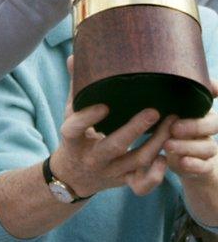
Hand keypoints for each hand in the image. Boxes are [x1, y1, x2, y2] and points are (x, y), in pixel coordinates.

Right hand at [51, 59, 172, 196]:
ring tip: (171, 123)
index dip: (87, 118)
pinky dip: (155, 174)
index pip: (74, 130)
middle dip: (135, 130)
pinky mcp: (122, 181)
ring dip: (156, 143)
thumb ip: (76, 89)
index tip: (104, 106)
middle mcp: (91, 158)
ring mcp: (109, 171)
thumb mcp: (69, 116)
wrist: (72, 177)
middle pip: (113, 146)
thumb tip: (73, 57)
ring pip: (135, 161)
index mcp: (73, 141)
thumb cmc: (75, 139)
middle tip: (154, 112)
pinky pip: (141, 184)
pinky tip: (166, 157)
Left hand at [164, 81, 217, 183]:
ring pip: (209, 147)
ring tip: (167, 145)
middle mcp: (207, 128)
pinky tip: (182, 162)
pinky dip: (194, 164)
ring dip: (188, 147)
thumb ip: (158, 102)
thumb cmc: (167, 131)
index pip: (210, 98)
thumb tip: (137, 78)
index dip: (214, 90)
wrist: (180, 162)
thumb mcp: (161, 115)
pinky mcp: (205, 167)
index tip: (213, 88)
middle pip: (214, 124)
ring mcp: (208, 148)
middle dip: (194, 126)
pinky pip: (206, 166)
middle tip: (173, 128)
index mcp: (198, 112)